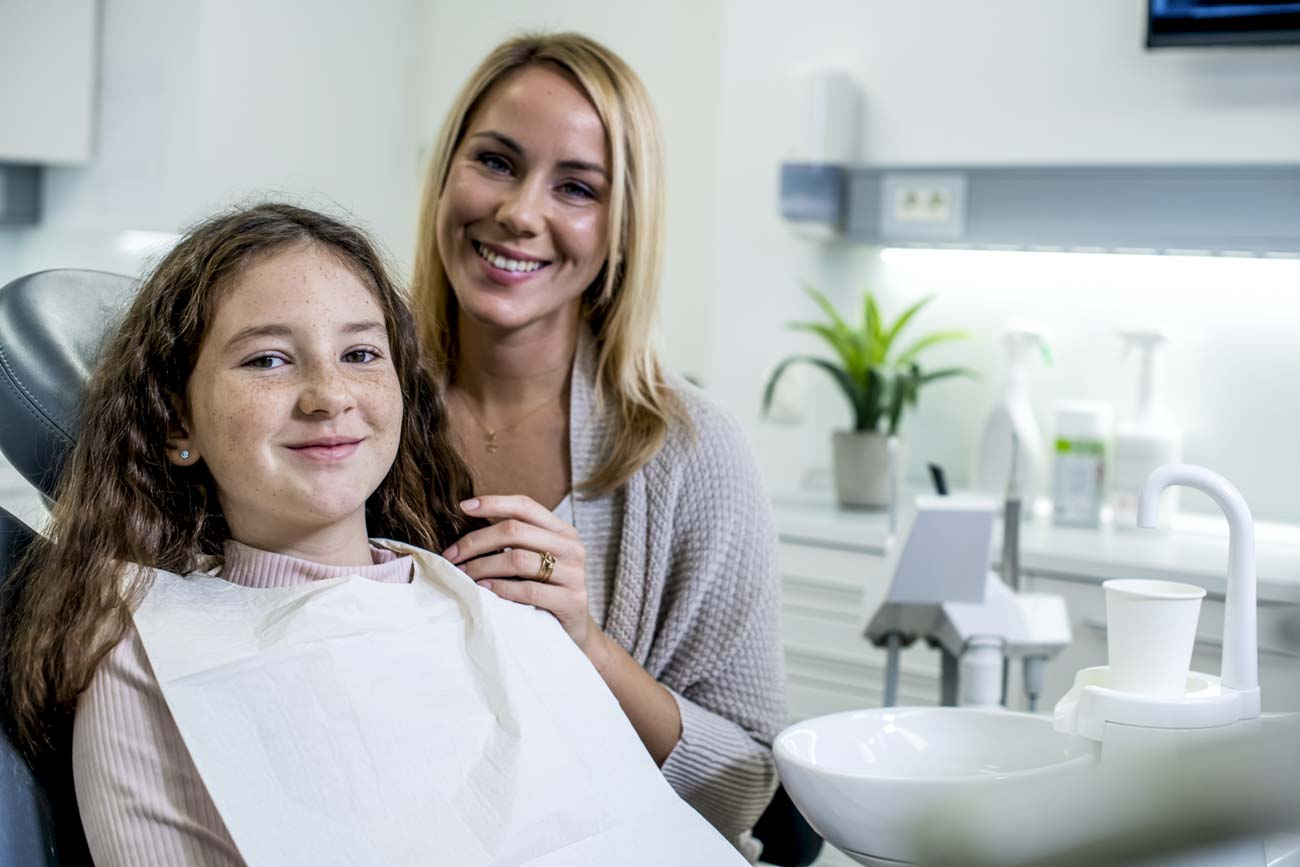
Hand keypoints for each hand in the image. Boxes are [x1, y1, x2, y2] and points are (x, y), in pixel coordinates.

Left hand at [441, 495, 606, 663]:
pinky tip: (482, 590)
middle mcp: (571, 547)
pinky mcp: (571, 601)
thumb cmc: (545, 589)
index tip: (462, 508)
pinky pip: (528, 591)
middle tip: (452, 555)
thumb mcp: (536, 558)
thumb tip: (468, 521)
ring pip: (517, 559)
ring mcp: (574, 574)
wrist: (572, 629)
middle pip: (515, 531)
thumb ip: (516, 540)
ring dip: (482, 566)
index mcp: (563, 530)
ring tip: (462, 574)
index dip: (493, 503)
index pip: (525, 505)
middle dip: (476, 541)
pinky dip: (500, 588)